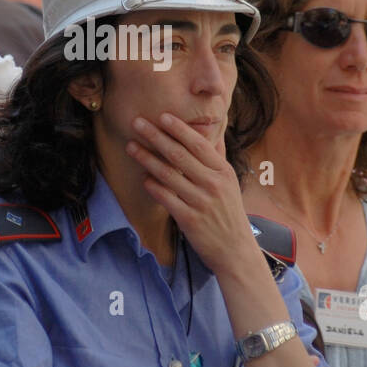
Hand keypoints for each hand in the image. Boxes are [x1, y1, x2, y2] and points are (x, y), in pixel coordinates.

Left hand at [126, 113, 258, 277]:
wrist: (235, 250)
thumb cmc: (229, 214)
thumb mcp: (230, 183)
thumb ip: (218, 159)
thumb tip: (212, 134)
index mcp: (223, 172)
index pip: (199, 144)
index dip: (179, 129)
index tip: (162, 116)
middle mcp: (213, 184)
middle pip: (179, 155)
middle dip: (156, 136)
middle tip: (137, 123)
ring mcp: (201, 202)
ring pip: (168, 174)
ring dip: (147, 158)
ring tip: (131, 146)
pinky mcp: (189, 219)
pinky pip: (165, 198)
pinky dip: (152, 186)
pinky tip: (143, 177)